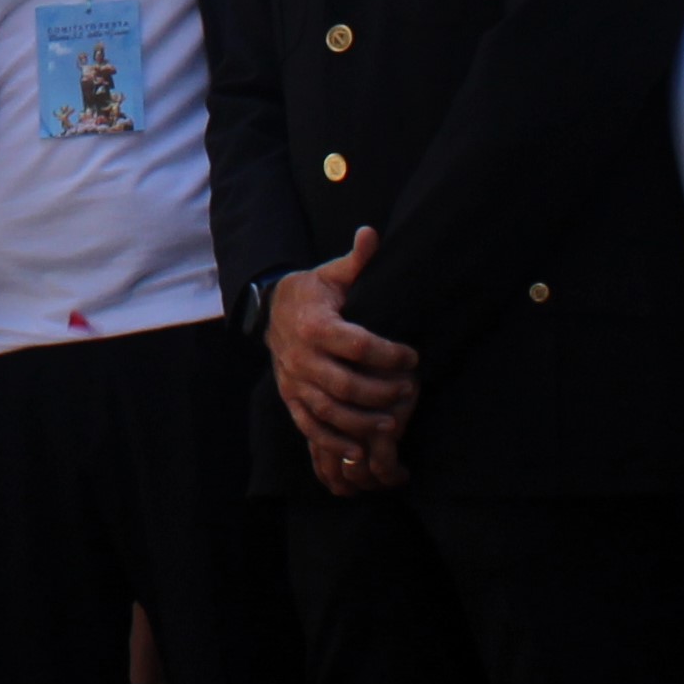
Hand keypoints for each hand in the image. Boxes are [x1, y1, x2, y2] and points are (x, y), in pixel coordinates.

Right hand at [262, 230, 415, 491]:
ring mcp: (293, 380)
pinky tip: (359, 449)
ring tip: (392, 422)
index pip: (357, 344)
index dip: (388, 353)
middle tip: (408, 389)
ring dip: (361, 421)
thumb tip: (371, 233)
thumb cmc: (312, 292)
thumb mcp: (332, 273)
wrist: (270, 310)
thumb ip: (356, 260)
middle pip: (344, 384)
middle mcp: (300, 356)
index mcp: (314, 323)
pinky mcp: (290, 398)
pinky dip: (334, 441)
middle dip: (380, 391)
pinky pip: (310, 426)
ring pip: (328, 410)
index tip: (412, 355)